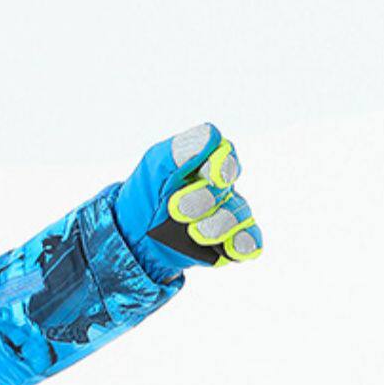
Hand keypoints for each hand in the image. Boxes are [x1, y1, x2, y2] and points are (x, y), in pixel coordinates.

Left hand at [114, 123, 262, 275]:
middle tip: (177, 210)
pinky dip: (244, 245)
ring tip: (193, 232)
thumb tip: (213, 136)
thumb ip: (181, 150)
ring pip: (239, 216)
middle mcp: (221, 188)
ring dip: (217, 225)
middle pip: (230, 190)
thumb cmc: (148, 195)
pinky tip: (232, 248)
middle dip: (205, 198)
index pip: (224, 155)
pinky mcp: (228, 243)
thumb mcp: (155, 166)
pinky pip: (248, 242)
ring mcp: (227, 215)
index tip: (213, 176)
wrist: (134, 239)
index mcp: (205, 163)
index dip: (223, 164)